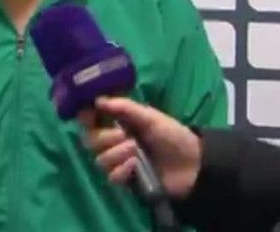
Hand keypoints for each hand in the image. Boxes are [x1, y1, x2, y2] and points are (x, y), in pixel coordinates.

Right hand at [78, 97, 202, 199]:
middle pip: (91, 140)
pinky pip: (111, 176)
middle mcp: (114, 142)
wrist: (192, 164)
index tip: (89, 115)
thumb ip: (124, 108)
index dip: (86, 117)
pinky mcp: (126, 180)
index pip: (91, 120)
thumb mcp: (150, 117)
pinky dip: (122, 170)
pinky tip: (135, 166)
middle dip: (105, 137)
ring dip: (117, 154)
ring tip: (136, 152)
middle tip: (125, 135)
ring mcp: (119, 162)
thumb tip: (97, 100)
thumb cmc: (172, 136)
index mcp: (119, 123)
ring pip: (99, 159)